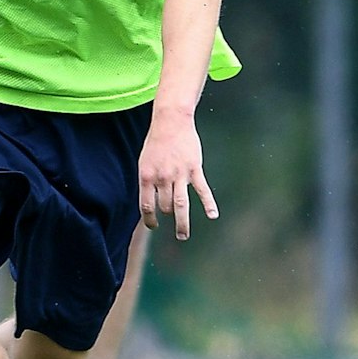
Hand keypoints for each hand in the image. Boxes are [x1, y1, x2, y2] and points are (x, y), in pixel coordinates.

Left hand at [138, 108, 218, 238]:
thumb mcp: (144, 162)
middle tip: (175, 227)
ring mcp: (179, 174)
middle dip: (169, 216)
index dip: (149, 220)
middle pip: (165, 207)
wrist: (170, 122)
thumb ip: (148, 182)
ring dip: (182, 223)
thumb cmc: (156, 143)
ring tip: (183, 236)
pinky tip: (212, 215)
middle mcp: (162, 178)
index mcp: (146, 176)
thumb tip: (149, 203)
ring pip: (181, 205)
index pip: (146, 205)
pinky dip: (208, 204)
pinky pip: (202, 190)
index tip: (153, 227)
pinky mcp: (194, 169)